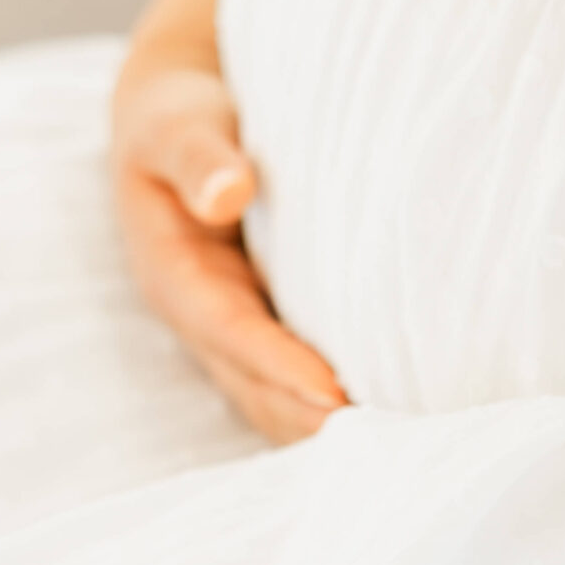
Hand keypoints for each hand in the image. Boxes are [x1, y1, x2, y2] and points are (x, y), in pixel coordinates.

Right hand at [111, 54, 349, 443]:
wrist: (174, 122)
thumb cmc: (177, 121)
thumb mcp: (175, 127)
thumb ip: (199, 158)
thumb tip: (227, 193)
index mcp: (173, 273)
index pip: (229, 332)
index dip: (278, 366)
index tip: (332, 393)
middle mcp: (201, 314)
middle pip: (254, 385)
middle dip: (308, 419)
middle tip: (380, 441)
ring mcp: (229, 325)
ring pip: (271, 395)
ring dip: (319, 424)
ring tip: (391, 443)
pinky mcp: (259, 321)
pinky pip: (290, 376)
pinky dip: (325, 403)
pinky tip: (383, 413)